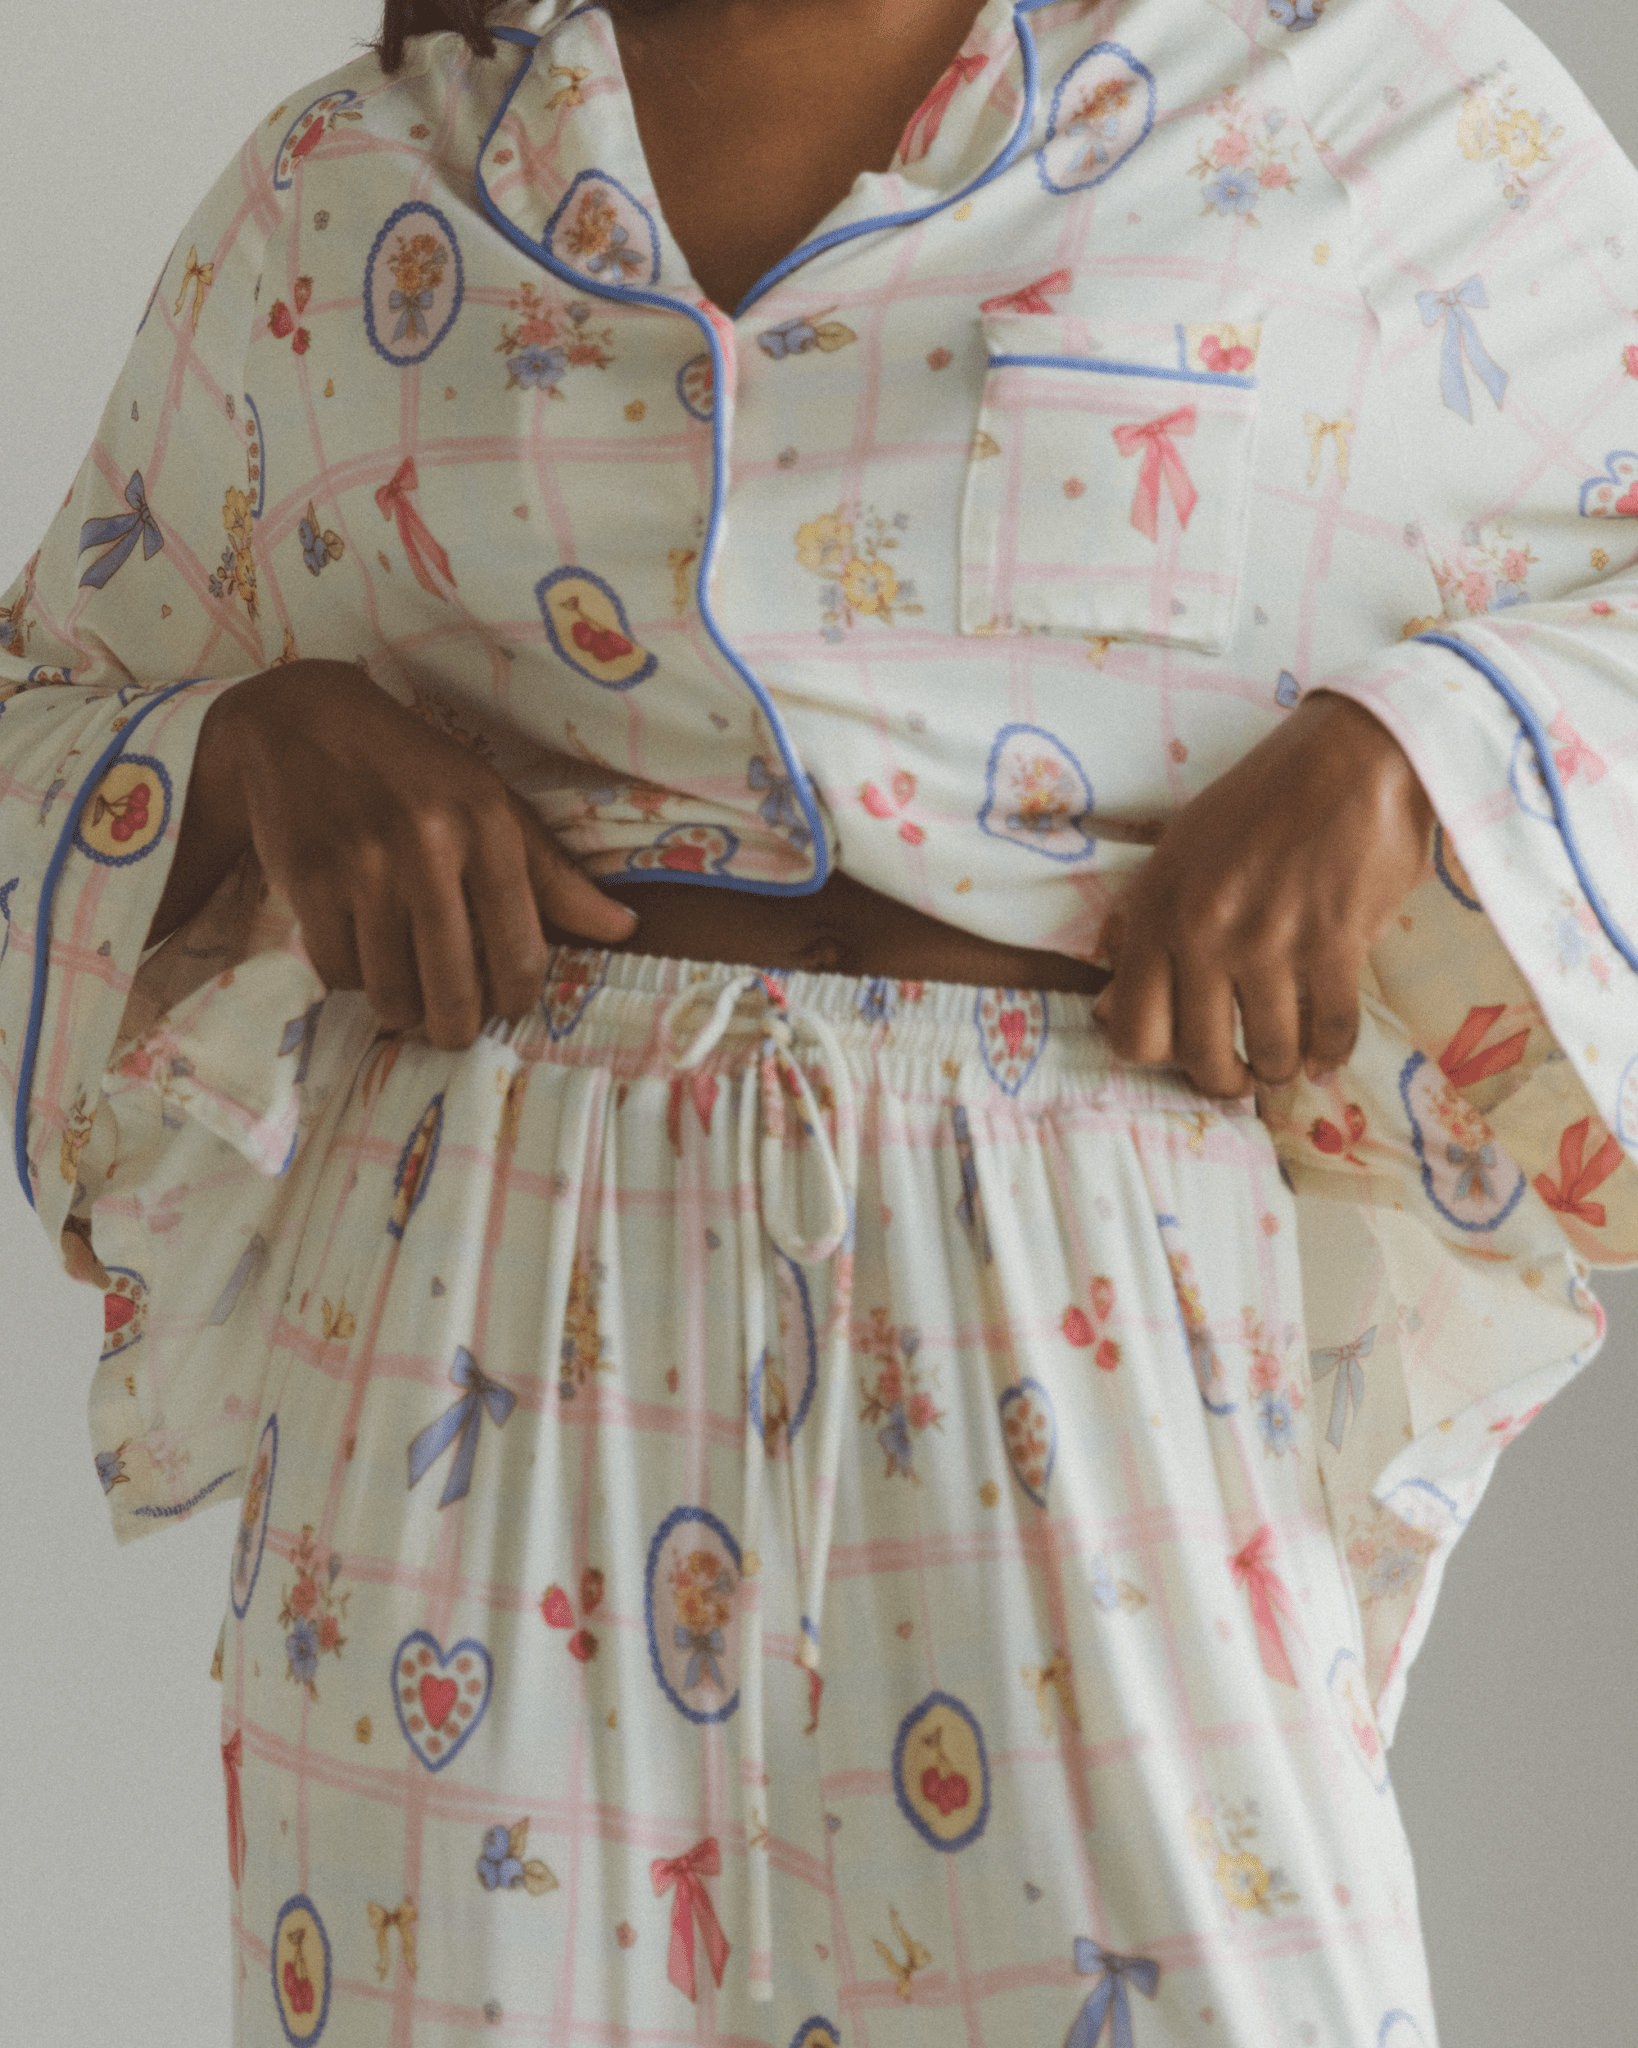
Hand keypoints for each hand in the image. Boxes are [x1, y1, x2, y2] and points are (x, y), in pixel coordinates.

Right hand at [150, 661, 636, 1048]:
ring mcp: (363, 867)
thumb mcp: (493, 803)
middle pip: (453, 987)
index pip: (519, 950)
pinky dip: (355, 980)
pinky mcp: (308, 882)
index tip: (507, 1007)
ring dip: (404, 1010)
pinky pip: (339, 971)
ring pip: (392, 990)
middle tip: (455, 1030)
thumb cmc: (415, 768)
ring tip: (410, 1001)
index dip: (516, 998)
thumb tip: (624, 929)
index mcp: (487, 826)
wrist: (303, 721)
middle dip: (457, 1027)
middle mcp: (428, 847)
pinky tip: (365, 960)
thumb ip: (555, 874)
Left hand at [1093, 691, 1433, 1097]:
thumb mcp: (1178, 856)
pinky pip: (1331, 1030)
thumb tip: (1106, 1010)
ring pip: (1269, 1052)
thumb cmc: (1261, 805)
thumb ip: (1140, 933)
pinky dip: (1332, 1052)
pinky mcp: (1334, 941)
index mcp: (1157, 910)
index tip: (1185, 1052)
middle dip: (1224, 1080)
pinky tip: (1327, 1052)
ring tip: (1287, 1059)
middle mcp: (1204, 931)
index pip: (1134, 1030)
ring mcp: (1269, 939)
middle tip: (1241, 1075)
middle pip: (1201, 1056)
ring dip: (1281, 1066)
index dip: (1160, 1057)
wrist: (1351, 757)